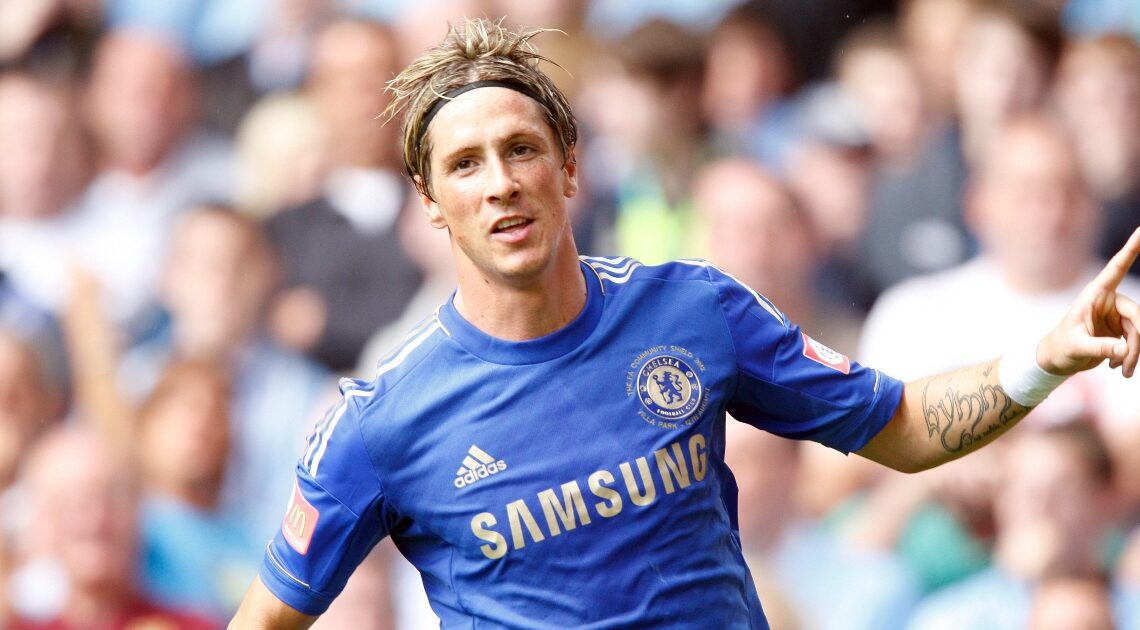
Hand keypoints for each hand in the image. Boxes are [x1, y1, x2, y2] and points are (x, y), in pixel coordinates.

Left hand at [1038, 227, 1139, 376]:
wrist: (1056, 360)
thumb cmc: (1060, 348)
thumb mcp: (1077, 347)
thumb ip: (1100, 347)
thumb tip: (1125, 350)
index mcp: (1095, 294)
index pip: (1117, 267)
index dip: (1131, 248)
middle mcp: (1109, 300)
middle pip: (1137, 317)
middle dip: (1137, 343)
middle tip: (1129, 365)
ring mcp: (1117, 314)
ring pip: (1139, 332)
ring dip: (1134, 354)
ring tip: (1124, 372)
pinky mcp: (1121, 329)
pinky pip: (1136, 341)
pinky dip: (1131, 356)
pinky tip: (1119, 369)